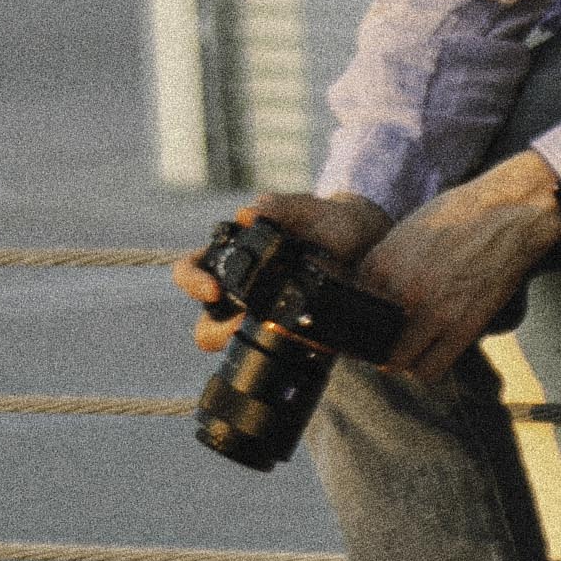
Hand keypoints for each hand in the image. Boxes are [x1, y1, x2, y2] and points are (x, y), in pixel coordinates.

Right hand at [172, 193, 388, 352]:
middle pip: (205, 320)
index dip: (192, 281)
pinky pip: (275, 352)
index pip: (190, 270)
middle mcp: (241, 290)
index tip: (215, 289)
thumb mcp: (308, 209)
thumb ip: (280, 207)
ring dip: (243, 343)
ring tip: (272, 338)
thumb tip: (248, 213)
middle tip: (240, 326)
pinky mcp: (290, 335)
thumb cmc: (329, 220)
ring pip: (233, 341)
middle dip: (215, 329)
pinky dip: (281, 352)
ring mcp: (263, 315)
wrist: (369, 243)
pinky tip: (302, 346)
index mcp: (234, 256)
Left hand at [358, 153, 560, 381]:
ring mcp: (430, 312)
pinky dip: (428, 369)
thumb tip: (374, 290)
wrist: (507, 214)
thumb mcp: (408, 230)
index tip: (370, 327)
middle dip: (380, 345)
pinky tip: (432, 357)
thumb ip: (386, 262)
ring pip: (399, 364)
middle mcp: (399, 291)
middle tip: (390, 343)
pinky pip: (431, 370)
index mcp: (381, 264)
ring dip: (403, 362)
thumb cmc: (462, 215)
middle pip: (373, 342)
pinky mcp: (461, 327)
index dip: (360, 322)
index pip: (352, 311)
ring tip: (412, 353)